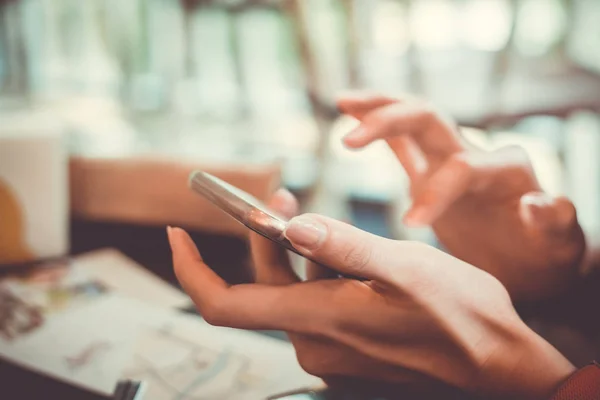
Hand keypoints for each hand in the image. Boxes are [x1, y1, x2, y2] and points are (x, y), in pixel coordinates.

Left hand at [168, 191, 574, 398]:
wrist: (496, 364)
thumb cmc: (460, 317)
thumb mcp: (406, 268)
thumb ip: (343, 247)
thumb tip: (292, 227)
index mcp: (319, 320)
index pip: (224, 304)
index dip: (190, 270)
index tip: (177, 234)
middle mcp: (315, 340)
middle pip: (261, 287)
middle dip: (263, 239)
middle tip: (279, 198)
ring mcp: (330, 347)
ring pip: (290, 293)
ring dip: (294, 253)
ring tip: (312, 217)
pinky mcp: (347, 346)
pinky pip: (313, 304)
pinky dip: (315, 274)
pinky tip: (340, 253)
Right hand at [337, 93, 585, 300]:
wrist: (529, 260)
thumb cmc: (544, 256)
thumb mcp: (559, 246)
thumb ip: (555, 224)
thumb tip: (537, 202)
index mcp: (505, 172)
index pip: (462, 167)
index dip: (435, 193)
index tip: (411, 226)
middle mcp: (475, 155)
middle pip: (431, 119)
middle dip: (391, 122)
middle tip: (349, 140)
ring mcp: (450, 159)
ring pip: (412, 118)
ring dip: (378, 108)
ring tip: (342, 101)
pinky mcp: (431, 171)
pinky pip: (402, 142)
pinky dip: (378, 126)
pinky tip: (349, 115)